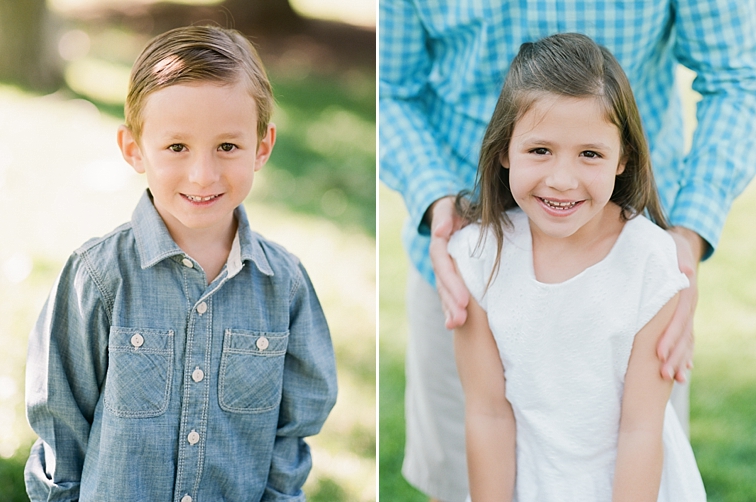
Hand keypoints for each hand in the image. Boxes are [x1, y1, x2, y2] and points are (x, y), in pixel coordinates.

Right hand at [428, 196, 469, 328]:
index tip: (463, 300)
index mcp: (439, 244)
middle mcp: (439, 261)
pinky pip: (449, 294)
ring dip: (449, 310)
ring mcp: (444, 270)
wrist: (455, 212)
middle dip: (451, 303)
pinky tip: (454, 325)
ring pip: (444, 292)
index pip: (444, 266)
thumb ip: (445, 217)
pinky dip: (450, 310)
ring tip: (457, 325)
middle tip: (461, 319)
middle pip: (443, 284)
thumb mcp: (450, 207)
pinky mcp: (451, 277)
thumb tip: (440, 231)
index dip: (452, 283)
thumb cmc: (457, 208)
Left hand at [657, 227, 703, 381]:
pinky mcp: (684, 316)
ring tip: (673, 379)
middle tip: (663, 375)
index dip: (669, 337)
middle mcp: (688, 306)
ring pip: (687, 340)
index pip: (677, 320)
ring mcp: (688, 313)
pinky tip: (682, 372)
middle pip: (683, 336)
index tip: (659, 354)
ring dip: (680, 360)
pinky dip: (685, 355)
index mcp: (685, 293)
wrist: (681, 246)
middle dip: (674, 356)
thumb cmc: (668, 247)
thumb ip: (678, 260)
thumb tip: (685, 270)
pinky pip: (687, 339)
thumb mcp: (672, 249)